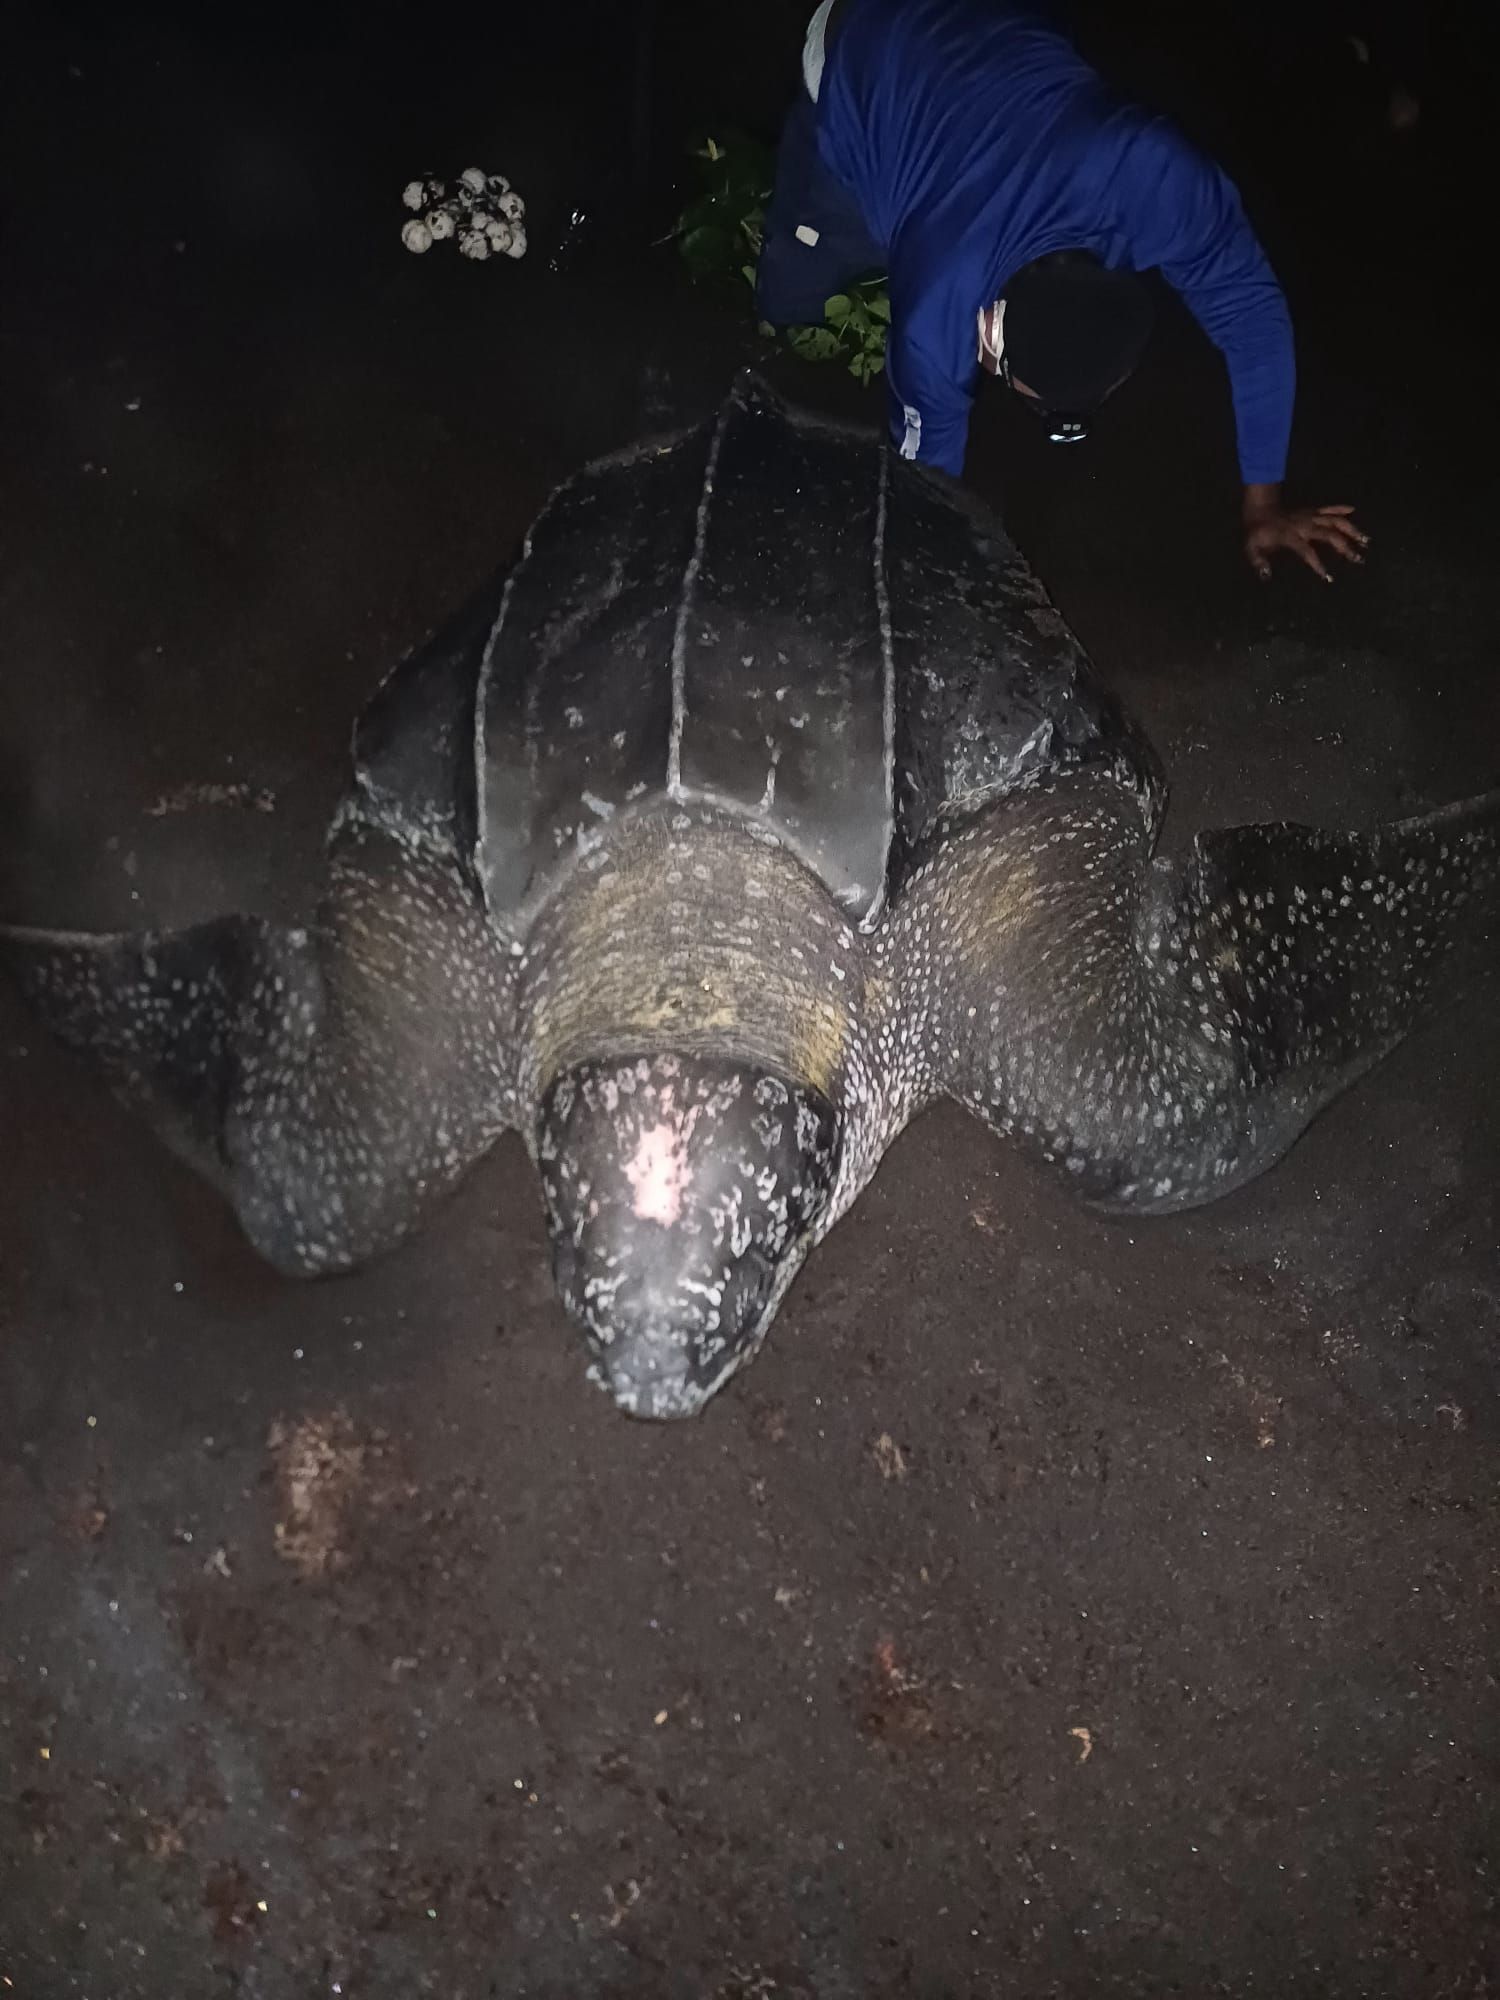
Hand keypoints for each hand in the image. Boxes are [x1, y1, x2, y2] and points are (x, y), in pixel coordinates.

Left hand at [1242, 489, 1368, 583]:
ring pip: (1334, 521)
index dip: (1317, 564)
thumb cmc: (1256, 532)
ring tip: (1365, 540)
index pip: (1307, 551)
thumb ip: (1258, 562)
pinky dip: (1341, 508)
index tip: (1328, 577)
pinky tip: (1354, 510)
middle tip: (1358, 559)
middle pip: (1329, 535)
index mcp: (1291, 536)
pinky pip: (1329, 507)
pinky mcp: (1312, 510)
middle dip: (1345, 547)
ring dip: (1350, 529)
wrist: (1259, 510)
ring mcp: (1310, 516)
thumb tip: (1266, 576)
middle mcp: (1304, 525)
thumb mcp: (1251, 548)